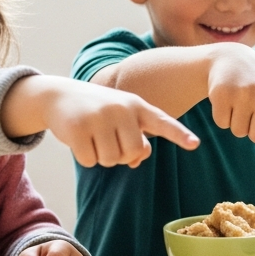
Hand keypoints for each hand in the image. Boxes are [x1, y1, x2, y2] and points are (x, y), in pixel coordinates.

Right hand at [2, 75, 198, 167]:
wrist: (59, 95)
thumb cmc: (99, 112)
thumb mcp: (122, 118)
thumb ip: (137, 138)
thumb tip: (137, 160)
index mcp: (138, 106)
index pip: (163, 122)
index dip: (179, 134)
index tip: (195, 144)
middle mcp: (121, 109)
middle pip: (134, 152)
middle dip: (122, 155)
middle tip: (109, 140)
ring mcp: (99, 117)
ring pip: (112, 160)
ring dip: (102, 157)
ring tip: (94, 136)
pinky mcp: (77, 127)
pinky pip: (90, 161)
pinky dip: (85, 157)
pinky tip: (79, 139)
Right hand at [207, 45, 254, 170]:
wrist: (232, 58)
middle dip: (252, 131)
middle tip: (250, 112)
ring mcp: (243, 93)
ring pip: (238, 132)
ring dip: (236, 122)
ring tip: (238, 101)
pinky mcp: (222, 93)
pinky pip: (221, 123)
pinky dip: (221, 116)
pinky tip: (225, 99)